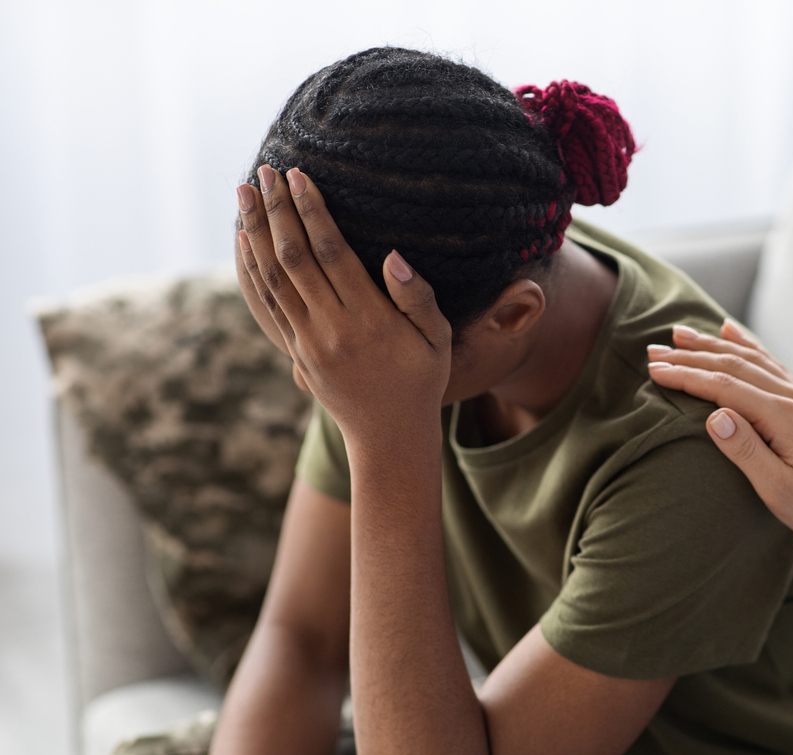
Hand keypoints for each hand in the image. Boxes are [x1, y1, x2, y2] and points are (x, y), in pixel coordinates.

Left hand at [236, 165, 450, 446]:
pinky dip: (251, 267)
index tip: (298, 177)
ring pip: (272, 279)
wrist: (390, 435)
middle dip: (276, 211)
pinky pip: (267, 302)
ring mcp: (308, 343)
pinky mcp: (295, 352)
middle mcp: (332, 329)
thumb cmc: (422, 380)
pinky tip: (245, 239)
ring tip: (244, 193)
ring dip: (254, 233)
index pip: (332, 254)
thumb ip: (418, 297)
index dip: (311, 212)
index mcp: (370, 320)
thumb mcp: (438, 340)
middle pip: (294, 259)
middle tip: (264, 171)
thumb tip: (393, 256)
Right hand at [647, 320, 792, 582]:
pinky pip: (767, 362)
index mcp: (782, 416)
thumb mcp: (778, 489)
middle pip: (732, 366)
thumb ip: (746, 451)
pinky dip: (744, 343)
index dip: (687, 376)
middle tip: (653, 350)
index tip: (655, 371)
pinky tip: (729, 331)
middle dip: (690, 356)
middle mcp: (791, 397)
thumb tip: (715, 416)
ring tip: (678, 333)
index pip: (724, 387)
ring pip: (748, 359)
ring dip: (711, 344)